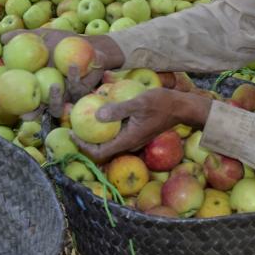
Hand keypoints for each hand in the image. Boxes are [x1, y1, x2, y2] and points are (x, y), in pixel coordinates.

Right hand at [1, 28, 123, 103]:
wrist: (91, 45)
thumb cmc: (64, 41)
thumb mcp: (42, 36)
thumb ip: (22, 36)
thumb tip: (2, 38)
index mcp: (38, 84)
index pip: (23, 98)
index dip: (16, 105)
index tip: (9, 104)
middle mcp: (50, 94)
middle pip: (39, 110)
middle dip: (33, 114)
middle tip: (28, 113)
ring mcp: (66, 96)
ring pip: (58, 107)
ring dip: (54, 99)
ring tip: (54, 86)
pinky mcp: (82, 93)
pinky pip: (78, 91)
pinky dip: (74, 77)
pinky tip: (73, 66)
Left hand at [74, 88, 212, 162]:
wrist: (182, 107)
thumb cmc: (162, 103)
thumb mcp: (140, 102)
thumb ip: (119, 109)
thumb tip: (97, 114)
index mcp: (128, 140)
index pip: (100, 153)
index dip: (83, 147)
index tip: (72, 134)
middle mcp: (129, 143)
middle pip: (102, 149)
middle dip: (85, 140)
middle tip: (74, 126)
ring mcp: (133, 138)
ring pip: (109, 142)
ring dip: (95, 134)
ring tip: (83, 119)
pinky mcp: (136, 131)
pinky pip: (116, 133)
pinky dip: (106, 127)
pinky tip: (101, 111)